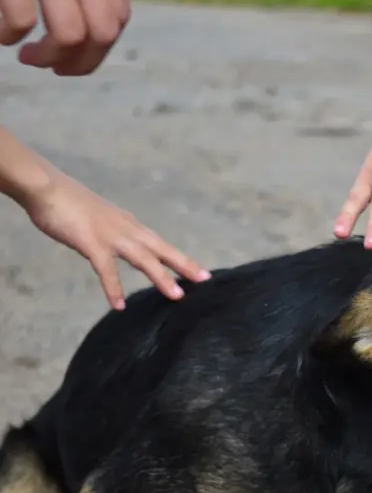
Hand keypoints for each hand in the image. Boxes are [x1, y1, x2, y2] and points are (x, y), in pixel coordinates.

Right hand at [0, 0, 130, 75]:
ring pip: (69, 33)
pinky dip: (10, 34)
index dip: (99, 47)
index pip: (119, 17)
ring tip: (26, 57)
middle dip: (80, 62)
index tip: (76, 59)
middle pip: (103, 32)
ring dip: (47, 57)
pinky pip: (22, 19)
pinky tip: (3, 35)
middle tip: (54, 68)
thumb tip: (93, 35)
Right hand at [21, 170, 209, 309]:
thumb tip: (121, 248)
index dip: (180, 258)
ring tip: (177, 296)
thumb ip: (114, 234)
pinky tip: (118, 305)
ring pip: (143, 258)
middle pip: (162, 249)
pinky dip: (113, 287)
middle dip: (184, 265)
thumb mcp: (101, 220)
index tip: (201, 272)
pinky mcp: (90, 242)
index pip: (161, 243)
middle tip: (204, 280)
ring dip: (160, 277)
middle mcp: (126, 229)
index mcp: (129, 225)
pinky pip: (105, 269)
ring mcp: (110, 236)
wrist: (46, 187)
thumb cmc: (69, 203)